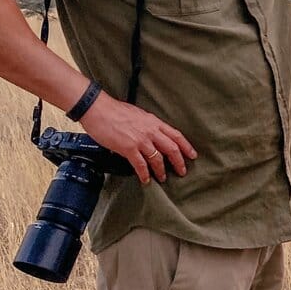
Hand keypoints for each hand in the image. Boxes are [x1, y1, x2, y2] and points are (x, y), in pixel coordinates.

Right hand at [80, 92, 197, 185]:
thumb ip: (147, 126)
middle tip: (182, 172)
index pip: (176, 135)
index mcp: (153, 122)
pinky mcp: (128, 148)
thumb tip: (151, 135)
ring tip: (162, 178)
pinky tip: (145, 180)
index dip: (186, 146)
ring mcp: (140, 140)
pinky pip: (141, 165)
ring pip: (158, 159)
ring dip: (161, 171)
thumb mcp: (138, 115)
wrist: (98, 109)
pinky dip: (144, 174)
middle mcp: (150, 131)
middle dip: (179, 162)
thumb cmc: (114, 111)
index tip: (192, 155)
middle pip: (172, 148)